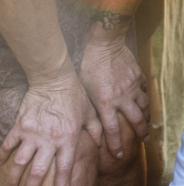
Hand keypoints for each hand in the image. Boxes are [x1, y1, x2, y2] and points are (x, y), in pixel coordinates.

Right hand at [0, 64, 100, 185]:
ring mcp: (32, 134)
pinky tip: (1, 164)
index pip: (64, 167)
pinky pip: (8, 145)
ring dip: (14, 178)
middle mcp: (49, 140)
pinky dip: (2, 156)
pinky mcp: (20, 126)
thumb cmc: (75, 94)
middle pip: (38, 171)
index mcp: (68, 138)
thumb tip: (102, 144)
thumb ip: (95, 129)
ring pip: (20, 163)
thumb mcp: (89, 111)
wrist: (54, 78)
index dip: (61, 183)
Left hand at [77, 34, 147, 161]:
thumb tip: (97, 118)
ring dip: (146, 115)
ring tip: (148, 122)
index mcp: (107, 103)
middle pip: (136, 119)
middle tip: (145, 140)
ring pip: (144, 104)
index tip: (120, 155)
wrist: (105, 44)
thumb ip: (94, 105)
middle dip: (141, 132)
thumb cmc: (89, 66)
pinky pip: (144, 88)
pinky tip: (144, 98)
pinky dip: (144, 95)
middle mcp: (122, 97)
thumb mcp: (86, 90)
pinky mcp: (138, 75)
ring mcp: (133, 85)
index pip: (113, 129)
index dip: (116, 144)